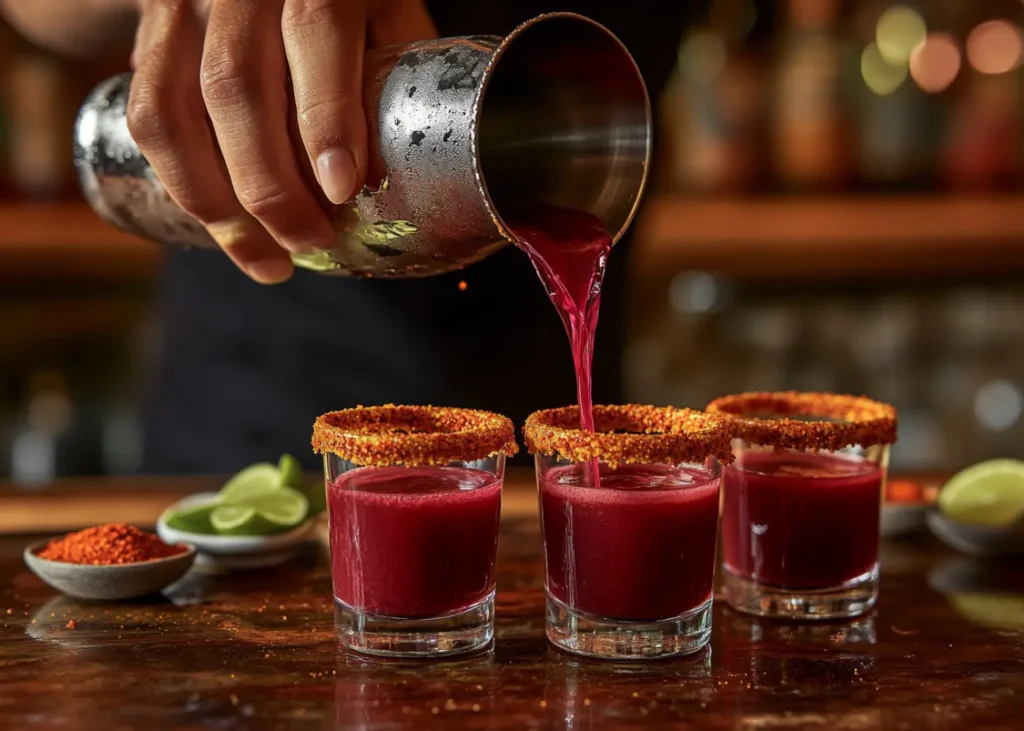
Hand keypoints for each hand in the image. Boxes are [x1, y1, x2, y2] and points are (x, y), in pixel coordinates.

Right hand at [127, 0, 435, 282]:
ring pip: (174, 112)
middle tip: (311, 242)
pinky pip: (146, 115)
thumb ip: (390, 71)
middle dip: (271, 187)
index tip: (343, 189)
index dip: (326, 119)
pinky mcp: (152, 31)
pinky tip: (218, 226)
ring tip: (266, 258)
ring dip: (218, 202)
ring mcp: (185, 6)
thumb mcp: (384, 13)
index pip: (315, 36)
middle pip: (235, 89)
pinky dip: (179, 182)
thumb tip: (394, 174)